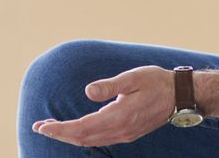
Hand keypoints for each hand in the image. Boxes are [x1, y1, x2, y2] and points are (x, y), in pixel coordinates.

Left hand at [32, 66, 175, 146]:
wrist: (180, 96)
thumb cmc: (156, 82)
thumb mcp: (133, 78)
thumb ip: (110, 86)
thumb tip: (88, 91)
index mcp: (119, 116)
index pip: (82, 127)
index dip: (60, 129)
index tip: (42, 126)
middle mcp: (120, 130)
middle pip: (83, 138)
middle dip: (59, 134)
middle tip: (39, 127)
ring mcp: (124, 134)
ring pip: (90, 141)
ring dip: (69, 136)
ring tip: (52, 127)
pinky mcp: (127, 133)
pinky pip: (99, 140)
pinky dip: (82, 137)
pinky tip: (75, 130)